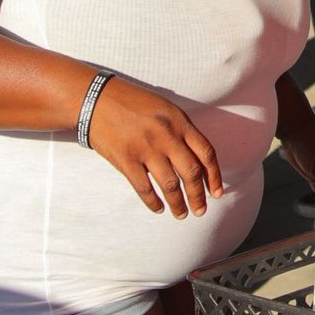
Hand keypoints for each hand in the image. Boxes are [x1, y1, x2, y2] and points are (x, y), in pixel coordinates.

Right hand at [85, 75, 225, 216]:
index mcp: (179, 122)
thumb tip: (198, 161)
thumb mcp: (165, 109)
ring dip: (178, 204)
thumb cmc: (133, 103)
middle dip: (198, 196)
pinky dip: (153, 202)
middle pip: (191, 173)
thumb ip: (182, 131)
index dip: (215, 177)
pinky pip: (144, 188)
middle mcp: (166, 136)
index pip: (206, 154)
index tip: (217, 193)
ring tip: (181, 214)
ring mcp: (146, 149)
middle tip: (200, 211)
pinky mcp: (126, 160)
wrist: (97, 100)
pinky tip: (159, 208)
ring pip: (170, 185)